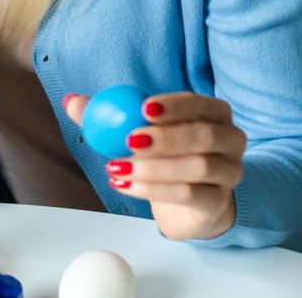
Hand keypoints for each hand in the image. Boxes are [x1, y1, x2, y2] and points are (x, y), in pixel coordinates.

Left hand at [65, 91, 244, 240]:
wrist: (190, 200)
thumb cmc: (167, 155)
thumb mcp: (138, 131)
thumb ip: (107, 115)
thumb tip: (72, 100)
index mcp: (214, 112)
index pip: (200, 103)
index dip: (174, 105)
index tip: (143, 108)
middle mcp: (230, 140)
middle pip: (203, 135)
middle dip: (164, 137)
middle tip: (129, 140)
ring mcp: (228, 173)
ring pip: (197, 167)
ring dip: (154, 167)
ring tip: (118, 168)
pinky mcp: (217, 202)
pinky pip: (189, 195)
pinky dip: (154, 189)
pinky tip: (126, 185)